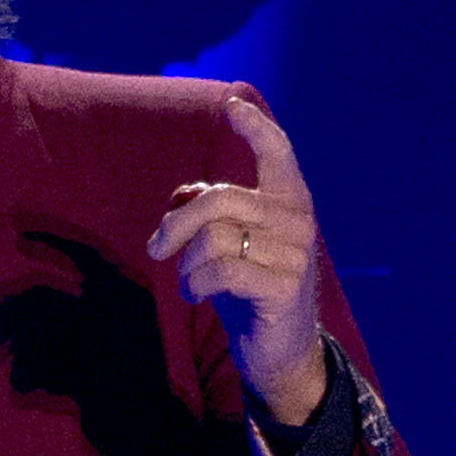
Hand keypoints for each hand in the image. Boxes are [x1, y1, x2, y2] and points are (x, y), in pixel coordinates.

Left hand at [144, 93, 329, 424]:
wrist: (279, 349)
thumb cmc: (248, 288)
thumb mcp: (231, 244)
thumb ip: (214, 215)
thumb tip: (181, 198)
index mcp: (289, 202)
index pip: (278, 153)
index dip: (255, 127)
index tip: (233, 105)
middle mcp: (298, 221)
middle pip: (219, 200)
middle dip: (175, 225)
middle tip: (156, 250)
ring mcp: (295, 255)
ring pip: (214, 238)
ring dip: (186, 265)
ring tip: (189, 283)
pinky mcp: (284, 288)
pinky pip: (221, 271)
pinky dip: (196, 285)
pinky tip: (198, 296)